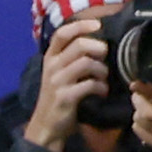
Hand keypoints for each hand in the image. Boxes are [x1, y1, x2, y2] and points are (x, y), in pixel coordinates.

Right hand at [22, 17, 106, 151]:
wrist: (46, 126)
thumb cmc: (59, 96)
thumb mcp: (61, 73)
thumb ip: (73, 58)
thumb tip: (100, 43)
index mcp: (50, 58)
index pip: (62, 33)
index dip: (81, 25)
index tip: (98, 25)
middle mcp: (52, 66)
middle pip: (80, 45)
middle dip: (100, 48)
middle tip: (105, 59)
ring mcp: (57, 82)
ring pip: (87, 63)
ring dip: (103, 70)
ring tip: (103, 79)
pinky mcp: (65, 97)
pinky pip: (90, 84)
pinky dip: (101, 87)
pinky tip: (102, 92)